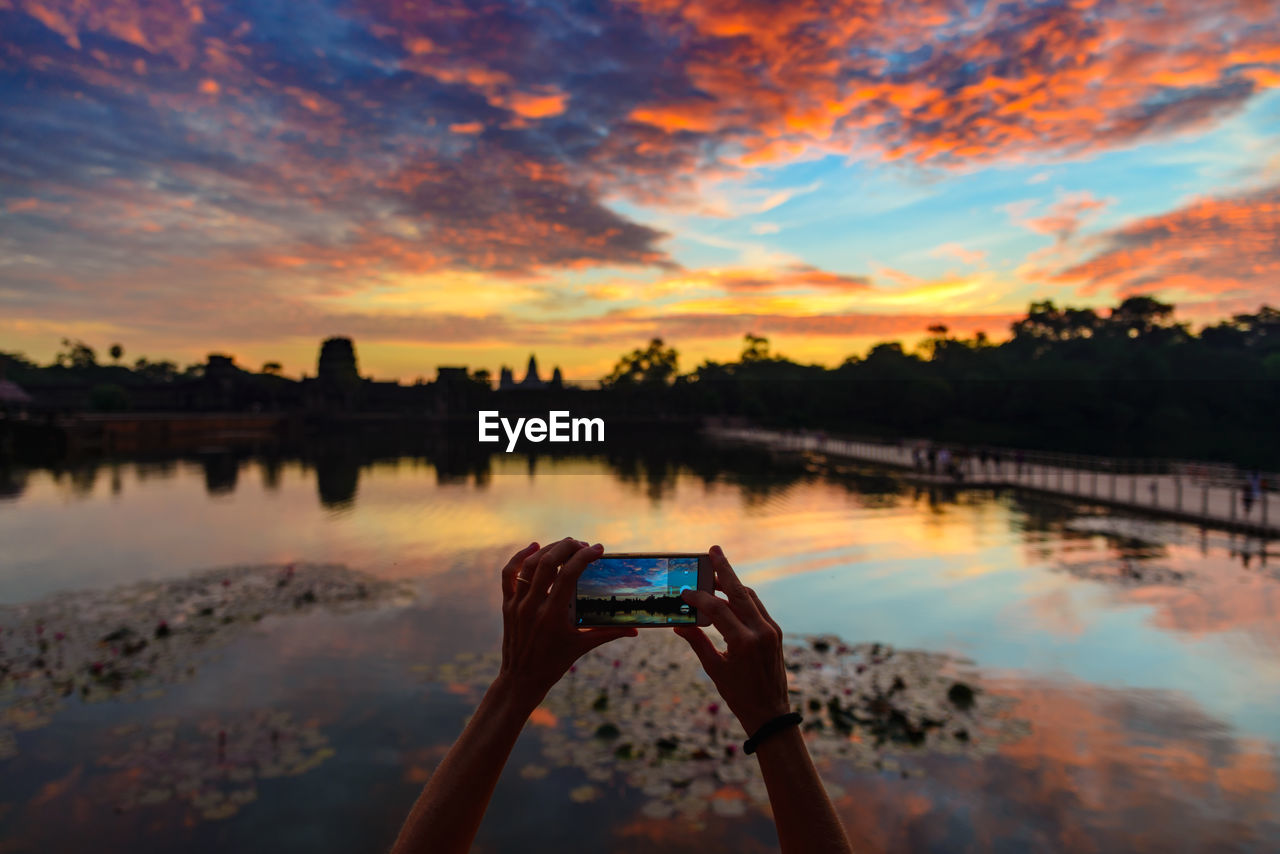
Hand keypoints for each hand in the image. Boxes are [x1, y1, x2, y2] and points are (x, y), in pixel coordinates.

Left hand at [496, 538, 635, 710]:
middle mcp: (533, 606)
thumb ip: (609, 633)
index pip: (568, 575)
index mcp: (553, 615)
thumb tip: (635, 630)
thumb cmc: (554, 664)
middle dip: (567, 547)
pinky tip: (533, 547)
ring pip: (529, 565)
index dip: (584, 557)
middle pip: (547, 563)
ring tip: (565, 545)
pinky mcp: (508, 605)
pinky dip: (519, 557)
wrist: (521, 679)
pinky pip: (509, 574)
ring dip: (548, 549)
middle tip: (583, 544)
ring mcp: (518, 604)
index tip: (598, 549)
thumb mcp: (582, 647)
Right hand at [675, 545, 790, 734]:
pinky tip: (729, 594)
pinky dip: (742, 597)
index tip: (684, 591)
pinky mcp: (775, 632)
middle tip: (713, 550)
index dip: (698, 597)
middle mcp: (761, 631)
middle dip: (725, 569)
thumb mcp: (714, 669)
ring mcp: (771, 630)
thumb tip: (677, 624)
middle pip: (739, 591)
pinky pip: (757, 607)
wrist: (770, 712)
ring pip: (750, 596)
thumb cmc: (738, 694)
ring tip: (717, 570)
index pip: (717, 609)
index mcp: (743, 642)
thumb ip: (697, 642)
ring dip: (733, 582)